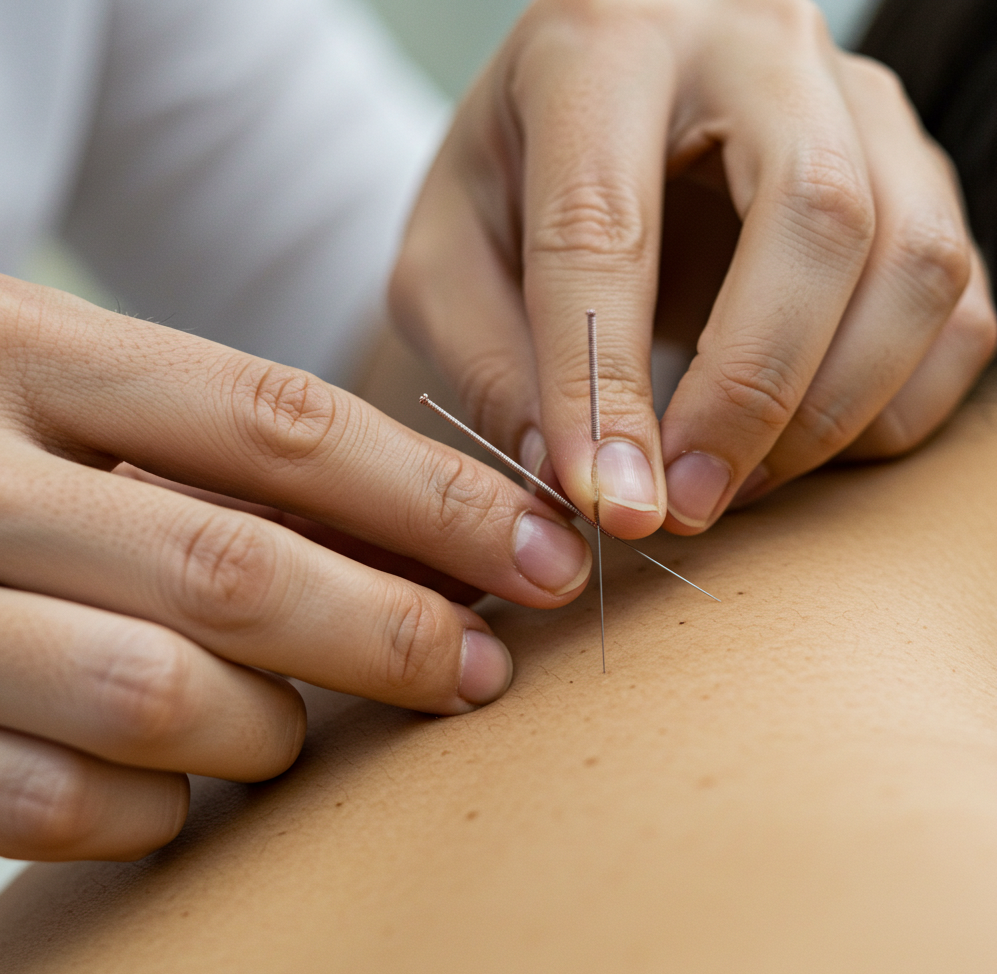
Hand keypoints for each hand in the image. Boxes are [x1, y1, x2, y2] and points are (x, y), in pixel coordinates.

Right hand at [0, 269, 590, 860]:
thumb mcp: (74, 399)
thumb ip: (222, 461)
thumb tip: (425, 542)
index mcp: (25, 348)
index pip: (282, 423)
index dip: (435, 499)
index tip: (544, 555)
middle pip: (235, 565)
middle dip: (390, 633)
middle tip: (478, 670)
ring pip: (153, 692)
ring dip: (268, 729)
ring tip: (300, 733)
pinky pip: (45, 800)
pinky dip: (145, 811)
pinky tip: (180, 795)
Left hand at [390, 0, 996, 536]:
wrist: (594, 122)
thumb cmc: (508, 188)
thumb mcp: (446, 263)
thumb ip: (488, 366)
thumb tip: (570, 482)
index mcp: (602, 45)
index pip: (607, 229)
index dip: (607, 385)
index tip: (611, 505)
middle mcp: (752, 45)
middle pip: (812, 219)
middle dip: (750, 396)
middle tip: (687, 508)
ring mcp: (857, 106)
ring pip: (910, 263)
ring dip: (827, 411)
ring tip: (730, 484)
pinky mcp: (913, 178)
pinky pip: (957, 308)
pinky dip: (891, 406)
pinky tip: (799, 446)